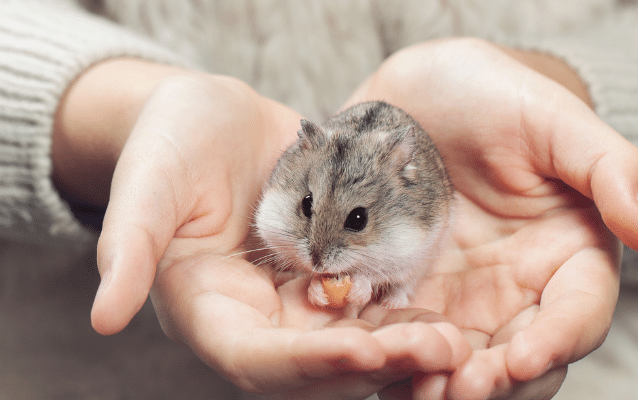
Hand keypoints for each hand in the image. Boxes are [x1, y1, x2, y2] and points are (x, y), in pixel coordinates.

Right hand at [63, 60, 468, 397]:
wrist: (214, 120)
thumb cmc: (171, 144)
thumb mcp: (148, 183)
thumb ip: (127, 246)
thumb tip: (103, 318)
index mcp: (208, 310)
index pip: (254, 358)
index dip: (305, 364)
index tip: (363, 355)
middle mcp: (257, 319)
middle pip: (315, 367)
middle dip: (374, 366)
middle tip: (436, 353)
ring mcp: (296, 301)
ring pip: (352, 345)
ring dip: (402, 350)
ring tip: (455, 344)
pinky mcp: (330, 275)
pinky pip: (371, 308)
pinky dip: (405, 317)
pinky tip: (449, 314)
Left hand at [345, 38, 637, 398]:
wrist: (419, 93)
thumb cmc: (494, 95)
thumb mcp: (553, 118)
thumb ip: (608, 168)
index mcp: (564, 254)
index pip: (575, 313)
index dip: (555, 341)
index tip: (523, 358)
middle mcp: (512, 287)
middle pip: (515, 357)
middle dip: (492, 383)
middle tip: (458, 392)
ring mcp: (454, 295)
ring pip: (455, 360)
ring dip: (436, 384)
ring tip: (414, 392)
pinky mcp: (401, 291)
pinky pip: (396, 334)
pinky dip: (385, 355)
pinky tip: (365, 360)